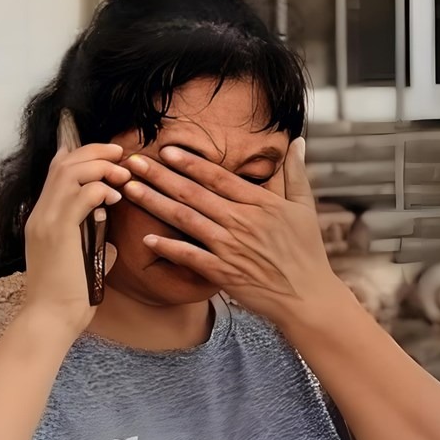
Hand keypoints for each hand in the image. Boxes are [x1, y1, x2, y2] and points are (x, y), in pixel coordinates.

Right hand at [24, 142, 129, 334]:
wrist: (50, 319)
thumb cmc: (67, 296)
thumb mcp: (78, 258)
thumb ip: (89, 237)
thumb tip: (108, 228)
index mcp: (43, 217)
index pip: (56, 170)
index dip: (81, 155)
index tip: (108, 156)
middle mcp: (40, 213)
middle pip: (63, 163)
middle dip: (94, 151)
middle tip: (120, 154)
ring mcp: (46, 221)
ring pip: (70, 172)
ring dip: (100, 167)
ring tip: (122, 174)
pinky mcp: (59, 232)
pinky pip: (81, 195)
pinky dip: (101, 189)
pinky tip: (116, 198)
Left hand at [122, 138, 350, 323]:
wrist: (308, 298)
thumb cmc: (307, 252)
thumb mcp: (305, 207)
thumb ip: (295, 172)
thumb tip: (297, 141)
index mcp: (261, 203)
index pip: (218, 177)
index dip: (190, 162)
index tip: (166, 150)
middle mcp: (242, 221)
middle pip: (193, 193)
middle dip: (160, 175)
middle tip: (133, 162)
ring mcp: (230, 247)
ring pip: (185, 219)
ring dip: (154, 202)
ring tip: (131, 188)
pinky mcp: (223, 272)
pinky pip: (190, 257)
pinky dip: (168, 248)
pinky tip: (146, 238)